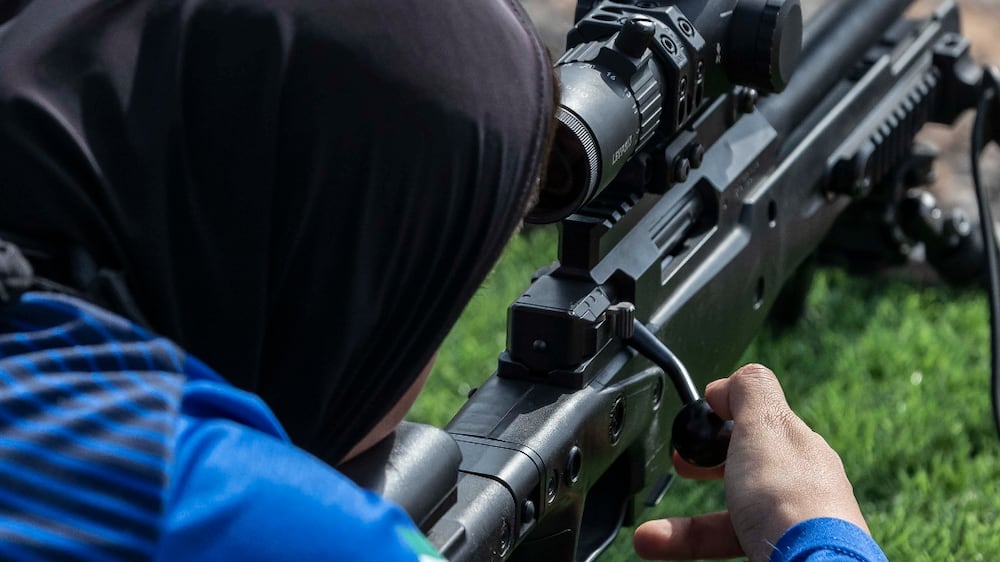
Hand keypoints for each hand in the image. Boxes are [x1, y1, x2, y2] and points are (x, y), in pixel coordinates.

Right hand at [633, 364, 869, 560]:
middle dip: (707, 464)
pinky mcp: (775, 554)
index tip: (697, 422)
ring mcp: (789, 525)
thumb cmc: (790, 498)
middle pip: (746, 469)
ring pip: (730, 515)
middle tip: (680, 464)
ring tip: (648, 534)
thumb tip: (729, 382)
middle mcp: (801, 488)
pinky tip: (657, 543)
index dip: (727, 419)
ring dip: (683, 522)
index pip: (763, 424)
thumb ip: (750, 391)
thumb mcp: (765, 422)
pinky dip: (685, 543)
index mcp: (801, 449)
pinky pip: (723, 545)